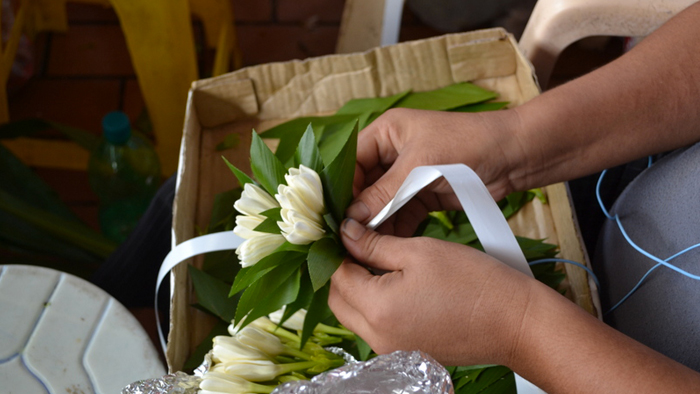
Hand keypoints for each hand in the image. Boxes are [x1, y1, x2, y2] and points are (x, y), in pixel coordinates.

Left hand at [329, 218, 539, 366]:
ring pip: (354, 315)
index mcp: (377, 310)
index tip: (349, 230)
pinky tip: (395, 283)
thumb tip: (345, 234)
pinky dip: (375, 305)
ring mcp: (390, 349)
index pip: (336, 276)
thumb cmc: (473, 282)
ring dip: (358, 289)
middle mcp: (377, 337)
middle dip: (343, 270)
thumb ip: (374, 244)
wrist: (515, 323)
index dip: (339, 249)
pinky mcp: (405, 351)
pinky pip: (375, 327)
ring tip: (380, 261)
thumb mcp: (419, 251)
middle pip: (339, 299)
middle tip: (362, 244)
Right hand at [347, 108, 523, 236]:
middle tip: (346, 240)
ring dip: (374, 226)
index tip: (334, 218)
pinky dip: (394, 231)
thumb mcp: (419, 167)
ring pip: (380, 205)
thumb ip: (383, 194)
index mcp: (385, 133)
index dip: (340, 189)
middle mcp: (392, 154)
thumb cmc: (466, 146)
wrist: (514, 156)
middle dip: (356, 213)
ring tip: (363, 250)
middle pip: (362, 187)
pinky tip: (386, 249)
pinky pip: (400, 216)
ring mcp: (407, 177)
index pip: (350, 162)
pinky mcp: (422, 196)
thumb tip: (350, 220)